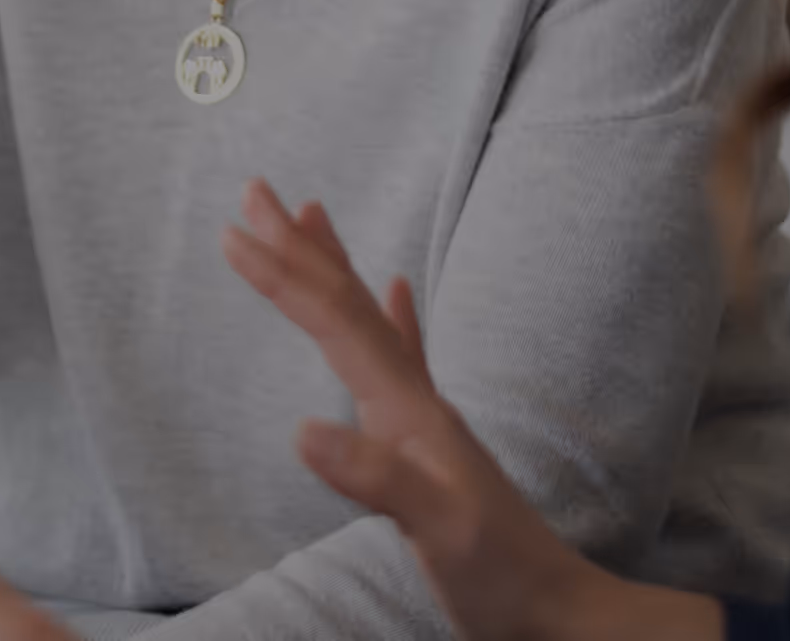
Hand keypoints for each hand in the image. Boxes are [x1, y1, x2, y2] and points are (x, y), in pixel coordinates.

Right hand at [221, 179, 724, 640]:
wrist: (557, 607)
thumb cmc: (501, 574)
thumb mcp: (438, 530)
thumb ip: (376, 478)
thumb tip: (301, 429)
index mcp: (409, 410)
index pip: (336, 324)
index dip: (284, 277)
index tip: (233, 233)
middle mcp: (416, 399)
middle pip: (348, 302)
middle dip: (298, 247)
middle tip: (256, 189)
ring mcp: (425, 415)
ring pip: (367, 317)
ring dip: (332, 265)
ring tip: (309, 213)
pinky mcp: (429, 439)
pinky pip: (403, 354)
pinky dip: (391, 314)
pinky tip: (395, 288)